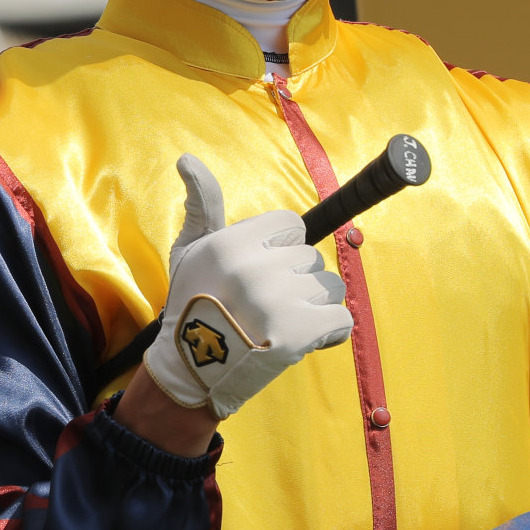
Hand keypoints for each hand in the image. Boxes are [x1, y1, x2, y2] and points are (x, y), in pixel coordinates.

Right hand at [141, 155, 350, 419]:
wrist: (192, 370)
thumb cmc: (194, 303)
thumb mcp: (190, 250)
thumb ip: (201, 204)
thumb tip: (187, 159)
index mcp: (232, 243)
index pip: (292, 226)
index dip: (279, 250)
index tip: (255, 273)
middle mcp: (255, 268)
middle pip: (311, 258)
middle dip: (295, 281)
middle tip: (261, 306)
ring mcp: (279, 301)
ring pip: (330, 287)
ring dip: (312, 307)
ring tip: (278, 324)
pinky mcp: (301, 333)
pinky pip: (342, 319)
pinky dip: (327, 333)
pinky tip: (298, 340)